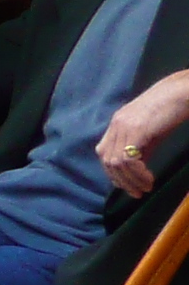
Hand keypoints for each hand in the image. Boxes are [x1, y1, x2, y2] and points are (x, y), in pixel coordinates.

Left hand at [100, 71, 188, 195]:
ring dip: (130, 180)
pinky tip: (149, 178)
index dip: (113, 172)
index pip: (104, 152)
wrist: (181, 92)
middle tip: (136, 192)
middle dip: (121, 181)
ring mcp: (124, 127)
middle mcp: (116, 125)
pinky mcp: (136, 130)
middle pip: (107, 160)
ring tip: (145, 188)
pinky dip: (137, 173)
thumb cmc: (170, 110)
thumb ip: (141, 149)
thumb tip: (136, 170)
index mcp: (117, 124)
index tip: (127, 184)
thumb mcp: (151, 133)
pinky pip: (128, 159)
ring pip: (117, 163)